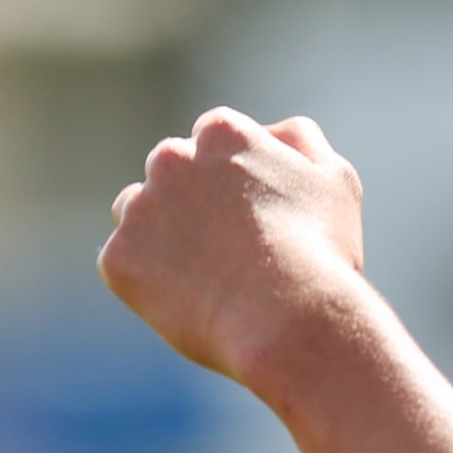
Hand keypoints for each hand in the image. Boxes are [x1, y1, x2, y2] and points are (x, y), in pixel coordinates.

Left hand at [99, 109, 369, 394]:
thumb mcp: (334, 179)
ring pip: (137, 211)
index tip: (252, 207)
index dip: (234, 174)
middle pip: (171, 169)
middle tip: (231, 243)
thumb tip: (271, 133)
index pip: (213, 137)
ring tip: (210, 272)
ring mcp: (139, 207)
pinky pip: (124, 262)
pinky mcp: (118, 257)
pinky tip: (192, 297)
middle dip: (192, 196)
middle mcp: (172, 159)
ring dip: (162, 231)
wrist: (290, 319)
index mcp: (222, 133)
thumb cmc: (320, 250)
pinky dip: (149, 278)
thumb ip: (301, 141)